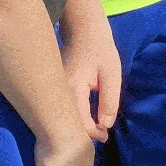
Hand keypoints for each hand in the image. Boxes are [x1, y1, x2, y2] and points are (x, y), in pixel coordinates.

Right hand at [60, 19, 120, 142]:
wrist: (82, 29)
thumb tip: (106, 125)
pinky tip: (87, 116)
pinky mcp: (55, 87)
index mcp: (72, 88)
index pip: (80, 122)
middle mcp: (59, 92)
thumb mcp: (111, 73)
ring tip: (97, 128)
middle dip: (85, 133)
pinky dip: (74, 115)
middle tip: (102, 135)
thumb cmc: (100, 48)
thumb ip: (109, 100)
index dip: (94, 133)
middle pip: (68, 122)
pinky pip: (63, 107)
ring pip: (65, 116)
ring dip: (80, 125)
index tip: (106, 136)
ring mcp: (55, 89)